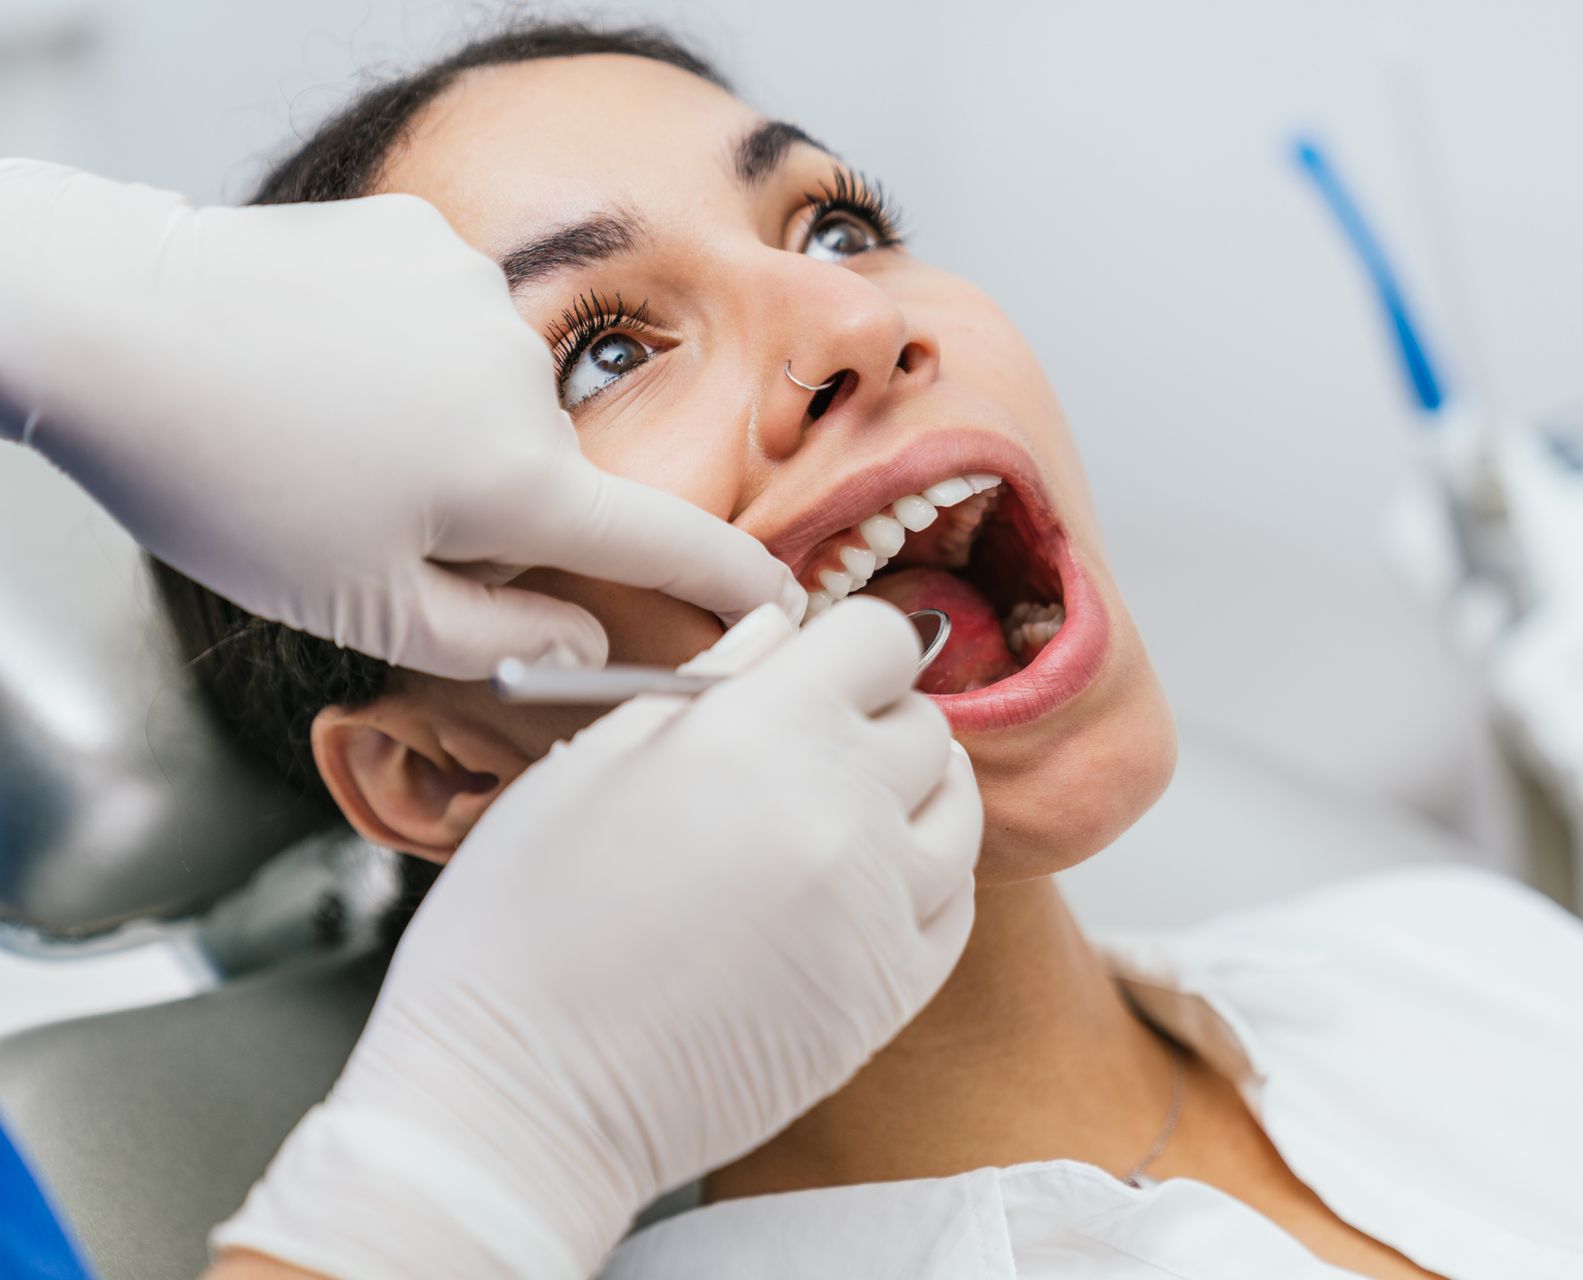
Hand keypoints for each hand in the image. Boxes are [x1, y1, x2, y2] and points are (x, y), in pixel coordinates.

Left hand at [0, 160, 802, 677]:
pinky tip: (326, 360)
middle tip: (377, 522)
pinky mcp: (423, 238)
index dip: (734, 585)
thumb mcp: (365, 609)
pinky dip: (407, 349)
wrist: (114, 326)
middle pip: (552, 472)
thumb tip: (585, 637)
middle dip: (493, 508)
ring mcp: (478, 296)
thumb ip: (502, 640)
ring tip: (329, 432)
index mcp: (521, 482)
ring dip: (445, 424)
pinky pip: (450, 318)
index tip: (779, 607)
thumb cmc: (229, 484)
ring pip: (497, 394)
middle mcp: (525, 382)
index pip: (671, 543)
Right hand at [208, 598, 981, 1277]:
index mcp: (765, 732)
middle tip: (810, 751)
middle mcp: (844, 810)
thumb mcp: (590, 762)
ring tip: (844, 814)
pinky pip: (954, 905)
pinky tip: (862, 886)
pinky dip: (924, 881)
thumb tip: (779, 631)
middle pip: (923, 724)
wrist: (520, 1097)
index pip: (879, 640)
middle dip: (874, 721)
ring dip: (914, 797)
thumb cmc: (524, 924)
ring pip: (957, 813)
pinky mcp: (890, 993)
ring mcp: (879, 908)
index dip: (850, 647)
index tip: (821, 672)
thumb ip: (708, 681)